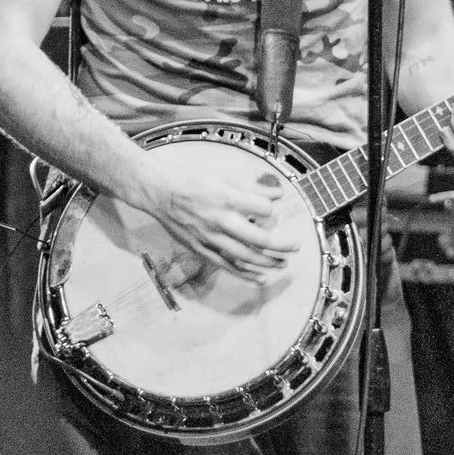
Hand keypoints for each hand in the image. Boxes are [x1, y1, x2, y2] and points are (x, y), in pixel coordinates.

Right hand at [132, 144, 297, 279]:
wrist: (158, 191)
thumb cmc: (190, 180)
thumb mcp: (223, 176)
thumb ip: (252, 188)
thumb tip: (278, 194)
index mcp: (226, 199)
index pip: (262, 209)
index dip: (270, 209)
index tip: (269, 208)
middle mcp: (220, 221)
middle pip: (259, 239)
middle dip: (281, 245)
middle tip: (296, 246)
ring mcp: (210, 238)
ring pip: (245, 257)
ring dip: (268, 263)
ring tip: (283, 263)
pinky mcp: (201, 249)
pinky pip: (227, 265)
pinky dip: (245, 273)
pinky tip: (261, 277)